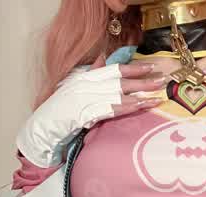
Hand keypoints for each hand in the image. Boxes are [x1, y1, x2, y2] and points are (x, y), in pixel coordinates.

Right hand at [17, 55, 166, 167]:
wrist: (44, 127)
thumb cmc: (61, 112)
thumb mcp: (76, 88)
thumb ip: (90, 74)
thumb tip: (102, 59)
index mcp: (86, 77)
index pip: (114, 69)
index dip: (134, 68)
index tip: (151, 67)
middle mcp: (87, 85)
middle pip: (120, 80)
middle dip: (142, 80)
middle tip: (161, 80)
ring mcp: (86, 99)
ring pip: (119, 94)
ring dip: (140, 95)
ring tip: (157, 96)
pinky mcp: (86, 113)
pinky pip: (111, 110)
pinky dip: (127, 108)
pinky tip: (140, 108)